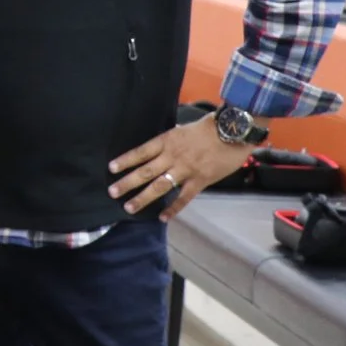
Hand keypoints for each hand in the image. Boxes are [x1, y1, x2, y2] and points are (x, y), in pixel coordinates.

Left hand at [109, 115, 247, 218]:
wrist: (234, 131)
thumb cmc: (209, 128)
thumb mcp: (182, 129)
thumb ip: (170, 142)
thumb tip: (157, 149)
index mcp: (167, 141)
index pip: (141, 152)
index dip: (125, 160)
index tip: (111, 168)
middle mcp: (172, 156)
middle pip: (145, 171)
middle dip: (127, 182)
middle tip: (112, 192)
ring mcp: (186, 170)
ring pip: (160, 186)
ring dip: (143, 198)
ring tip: (129, 207)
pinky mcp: (200, 181)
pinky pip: (184, 197)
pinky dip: (173, 208)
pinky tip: (162, 217)